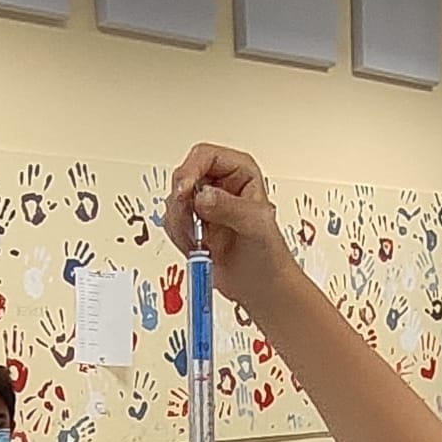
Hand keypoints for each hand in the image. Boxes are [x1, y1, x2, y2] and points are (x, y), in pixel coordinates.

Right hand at [163, 144, 296, 310]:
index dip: (190, 171)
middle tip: (192, 223)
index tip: (185, 192)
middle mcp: (219, 185)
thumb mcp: (255, 224)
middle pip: (182, 178)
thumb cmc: (269, 254)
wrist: (261, 286)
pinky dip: (180, 238)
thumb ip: (229, 207)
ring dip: (181, 224)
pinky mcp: (192, 225)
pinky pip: (172, 224)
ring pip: (173, 202)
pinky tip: (199, 248)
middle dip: (182, 203)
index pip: (204, 156)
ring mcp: (203, 206)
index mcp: (239, 172)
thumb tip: (204, 197)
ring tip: (202, 241)